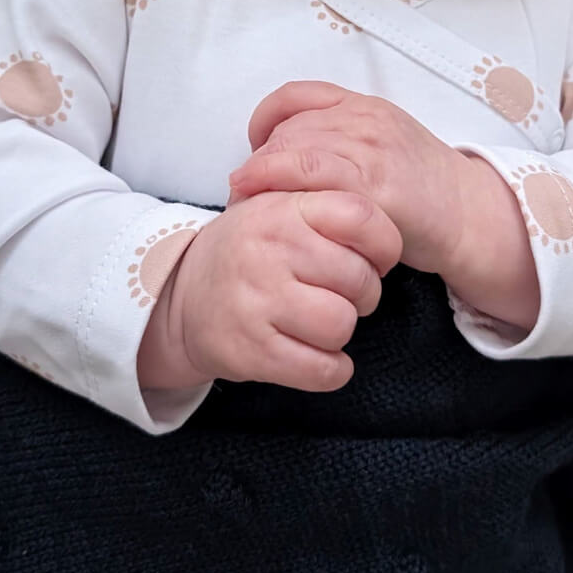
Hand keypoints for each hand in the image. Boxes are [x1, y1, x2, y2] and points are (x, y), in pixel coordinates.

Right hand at [137, 187, 402, 394]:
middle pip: (359, 279)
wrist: (180, 297)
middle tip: (340, 294)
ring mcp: (257, 301)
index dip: (384, 244)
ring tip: (320, 322)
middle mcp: (268, 250)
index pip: (361, 216)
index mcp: (282, 208)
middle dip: (362, 294)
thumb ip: (328, 203)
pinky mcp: (252, 350)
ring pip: (342, 325)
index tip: (375, 258)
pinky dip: (331, 369)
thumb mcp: (278, 208)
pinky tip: (317, 356)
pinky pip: (322, 369)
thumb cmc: (248, 251)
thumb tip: (392, 223)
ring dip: (341, 332)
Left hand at [225, 80, 469, 273]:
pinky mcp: (377, 187)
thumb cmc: (420, 188)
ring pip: (296, 152)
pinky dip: (285, 192)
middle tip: (242, 188)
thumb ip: (339, 138)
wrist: (468, 214)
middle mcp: (365, 121)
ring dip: (262, 177)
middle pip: (289, 129)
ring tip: (244, 199)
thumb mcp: (381, 144)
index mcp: (364, 106)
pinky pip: (317, 182)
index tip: (254, 148)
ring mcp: (372, 151)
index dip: (264, 119)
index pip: (297, 95)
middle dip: (259, 160)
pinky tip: (274, 209)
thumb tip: (283, 152)